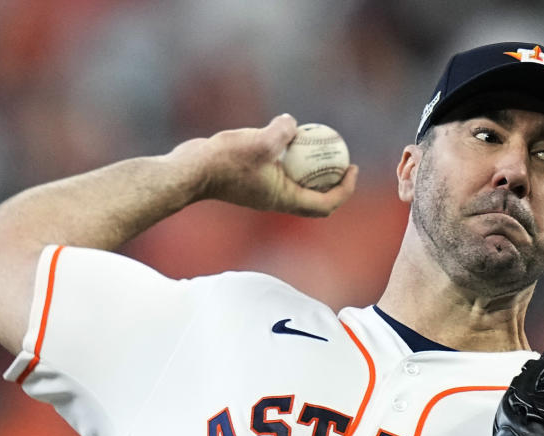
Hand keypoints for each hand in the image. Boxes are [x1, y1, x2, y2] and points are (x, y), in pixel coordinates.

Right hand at [168, 114, 358, 216]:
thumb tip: (294, 123)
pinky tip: (288, 132)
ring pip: (297, 180)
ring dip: (311, 165)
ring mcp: (265, 189)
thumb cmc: (224, 161)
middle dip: (333, 178)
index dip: (345, 189)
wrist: (191, 169)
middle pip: (316, 195)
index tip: (352, 168)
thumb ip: (281, 132)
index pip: (326, 204)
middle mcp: (277, 198)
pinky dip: (290, 154)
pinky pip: (280, 167)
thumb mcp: (259, 142)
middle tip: (342, 156)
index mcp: (285, 199)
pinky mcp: (253, 177)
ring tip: (319, 140)